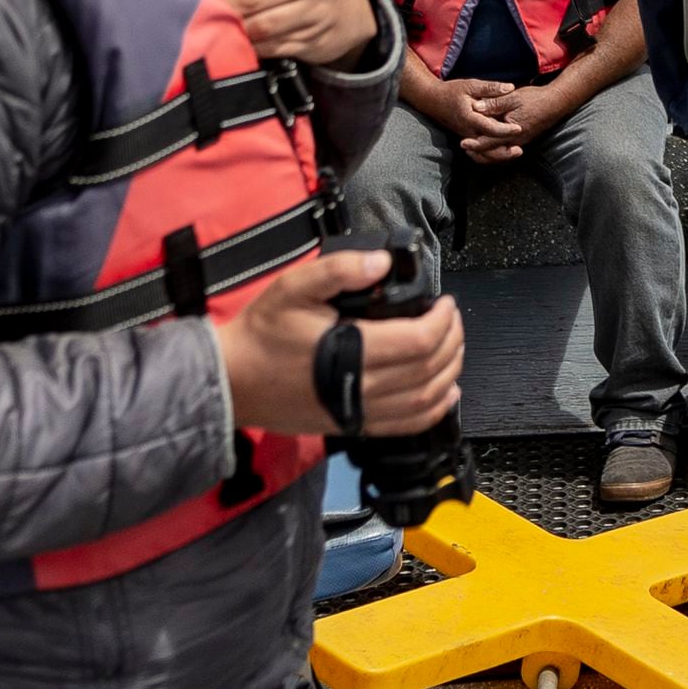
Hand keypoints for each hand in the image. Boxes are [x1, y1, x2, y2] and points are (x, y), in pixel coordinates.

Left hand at [210, 0, 377, 68]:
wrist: (356, 8)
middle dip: (224, 8)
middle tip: (204, 14)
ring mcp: (318, 12)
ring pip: (263, 26)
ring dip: (236, 31)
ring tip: (220, 29)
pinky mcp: (316, 40)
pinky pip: (274, 47)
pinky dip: (253, 48)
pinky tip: (242, 44)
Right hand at [211, 246, 465, 437]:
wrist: (235, 381)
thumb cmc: (262, 335)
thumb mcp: (293, 287)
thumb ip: (338, 271)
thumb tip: (381, 263)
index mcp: (351, 350)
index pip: (419, 341)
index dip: (443, 321)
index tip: (446, 304)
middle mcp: (361, 387)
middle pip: (429, 370)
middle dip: (451, 342)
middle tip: (451, 320)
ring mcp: (360, 412)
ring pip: (424, 400)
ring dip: (448, 373)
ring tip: (452, 349)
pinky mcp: (355, 426)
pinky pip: (406, 425)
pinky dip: (433, 410)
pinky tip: (444, 393)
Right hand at [437, 78, 528, 164]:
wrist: (433, 100)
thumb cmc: (452, 91)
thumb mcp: (471, 85)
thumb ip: (490, 88)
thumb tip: (510, 88)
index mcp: (469, 117)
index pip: (489, 127)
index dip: (505, 130)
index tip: (519, 128)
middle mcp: (467, 131)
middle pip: (486, 148)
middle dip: (503, 152)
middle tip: (520, 150)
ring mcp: (467, 137)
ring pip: (482, 154)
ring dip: (498, 156)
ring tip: (516, 152)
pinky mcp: (467, 138)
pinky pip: (479, 152)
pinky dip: (491, 155)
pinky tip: (505, 151)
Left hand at [469, 76, 581, 159]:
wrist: (556, 103)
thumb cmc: (535, 99)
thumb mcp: (513, 97)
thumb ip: (495, 103)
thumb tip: (477, 107)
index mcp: (510, 131)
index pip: (488, 142)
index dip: (474, 144)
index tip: (462, 143)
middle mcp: (515, 140)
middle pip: (493, 153)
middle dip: (477, 153)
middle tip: (464, 148)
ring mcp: (520, 141)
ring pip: (499, 154)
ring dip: (486, 153)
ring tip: (473, 149)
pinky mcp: (523, 139)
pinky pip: (506, 149)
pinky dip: (496, 149)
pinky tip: (490, 143)